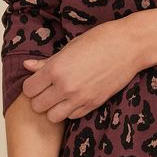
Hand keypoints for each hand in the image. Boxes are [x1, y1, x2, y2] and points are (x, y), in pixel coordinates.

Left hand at [21, 17, 144, 122]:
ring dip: (53, 108)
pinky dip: (70, 110)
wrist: (130, 46)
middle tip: (48, 88)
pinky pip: (72, 117)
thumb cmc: (100, 40)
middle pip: (37, 106)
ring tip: (61, 96)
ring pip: (52, 116)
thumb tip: (27, 66)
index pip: (29, 89)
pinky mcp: (93, 104)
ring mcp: (80, 98)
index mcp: (56, 69)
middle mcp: (65, 86)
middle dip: (40, 98)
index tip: (39, 80)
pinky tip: (75, 97)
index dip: (32, 85)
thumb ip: (47, 62)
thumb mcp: (70, 47)